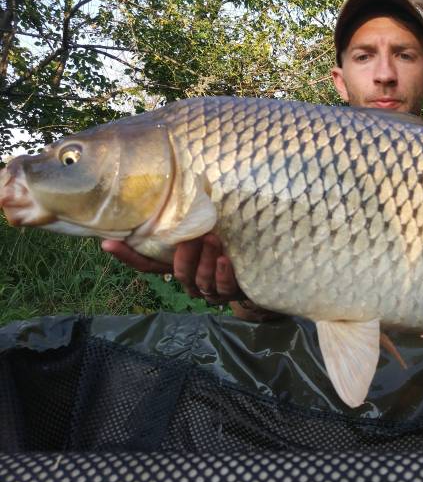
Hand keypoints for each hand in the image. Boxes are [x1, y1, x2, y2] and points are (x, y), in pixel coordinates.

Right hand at [102, 233, 243, 304]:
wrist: (255, 271)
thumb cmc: (225, 244)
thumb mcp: (206, 231)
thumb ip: (190, 221)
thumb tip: (181, 186)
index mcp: (177, 267)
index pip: (146, 264)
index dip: (127, 255)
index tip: (108, 242)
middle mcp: (190, 281)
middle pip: (179, 272)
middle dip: (185, 255)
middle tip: (194, 236)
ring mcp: (209, 290)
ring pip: (200, 280)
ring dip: (205, 259)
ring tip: (213, 239)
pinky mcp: (228, 294)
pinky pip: (222, 288)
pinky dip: (222, 274)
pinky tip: (224, 260)